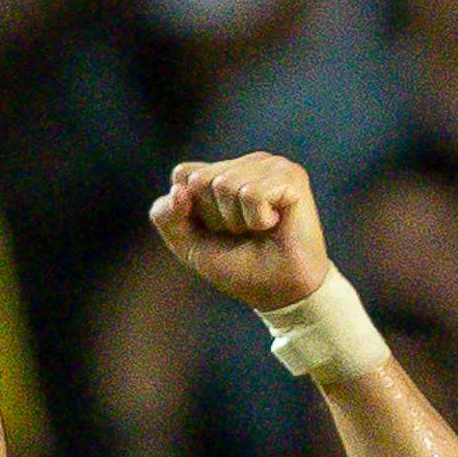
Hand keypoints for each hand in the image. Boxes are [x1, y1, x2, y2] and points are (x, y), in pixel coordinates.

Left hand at [148, 154, 331, 311]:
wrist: (280, 293)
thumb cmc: (239, 267)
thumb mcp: (189, 245)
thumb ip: (167, 216)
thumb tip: (180, 189)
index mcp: (223, 171)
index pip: (183, 174)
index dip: (191, 212)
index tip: (217, 231)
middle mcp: (246, 163)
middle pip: (201, 180)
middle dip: (215, 218)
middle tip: (243, 233)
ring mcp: (270, 165)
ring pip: (225, 185)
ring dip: (237, 221)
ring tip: (259, 230)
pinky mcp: (290, 176)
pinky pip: (251, 193)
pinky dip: (258, 220)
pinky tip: (275, 224)